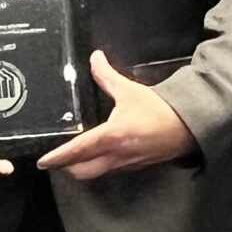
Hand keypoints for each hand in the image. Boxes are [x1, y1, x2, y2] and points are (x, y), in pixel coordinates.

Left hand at [36, 51, 195, 179]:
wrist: (189, 128)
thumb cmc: (160, 110)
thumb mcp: (131, 90)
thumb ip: (107, 76)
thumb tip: (94, 58)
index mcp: (112, 137)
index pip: (78, 151)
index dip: (58, 157)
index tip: (42, 161)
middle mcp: (116, 155)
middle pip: (81, 171)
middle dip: (64, 167)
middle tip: (54, 158)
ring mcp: (124, 165)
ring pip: (94, 173)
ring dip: (79, 168)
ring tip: (69, 157)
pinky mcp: (133, 167)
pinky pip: (108, 170)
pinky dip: (96, 165)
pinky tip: (95, 154)